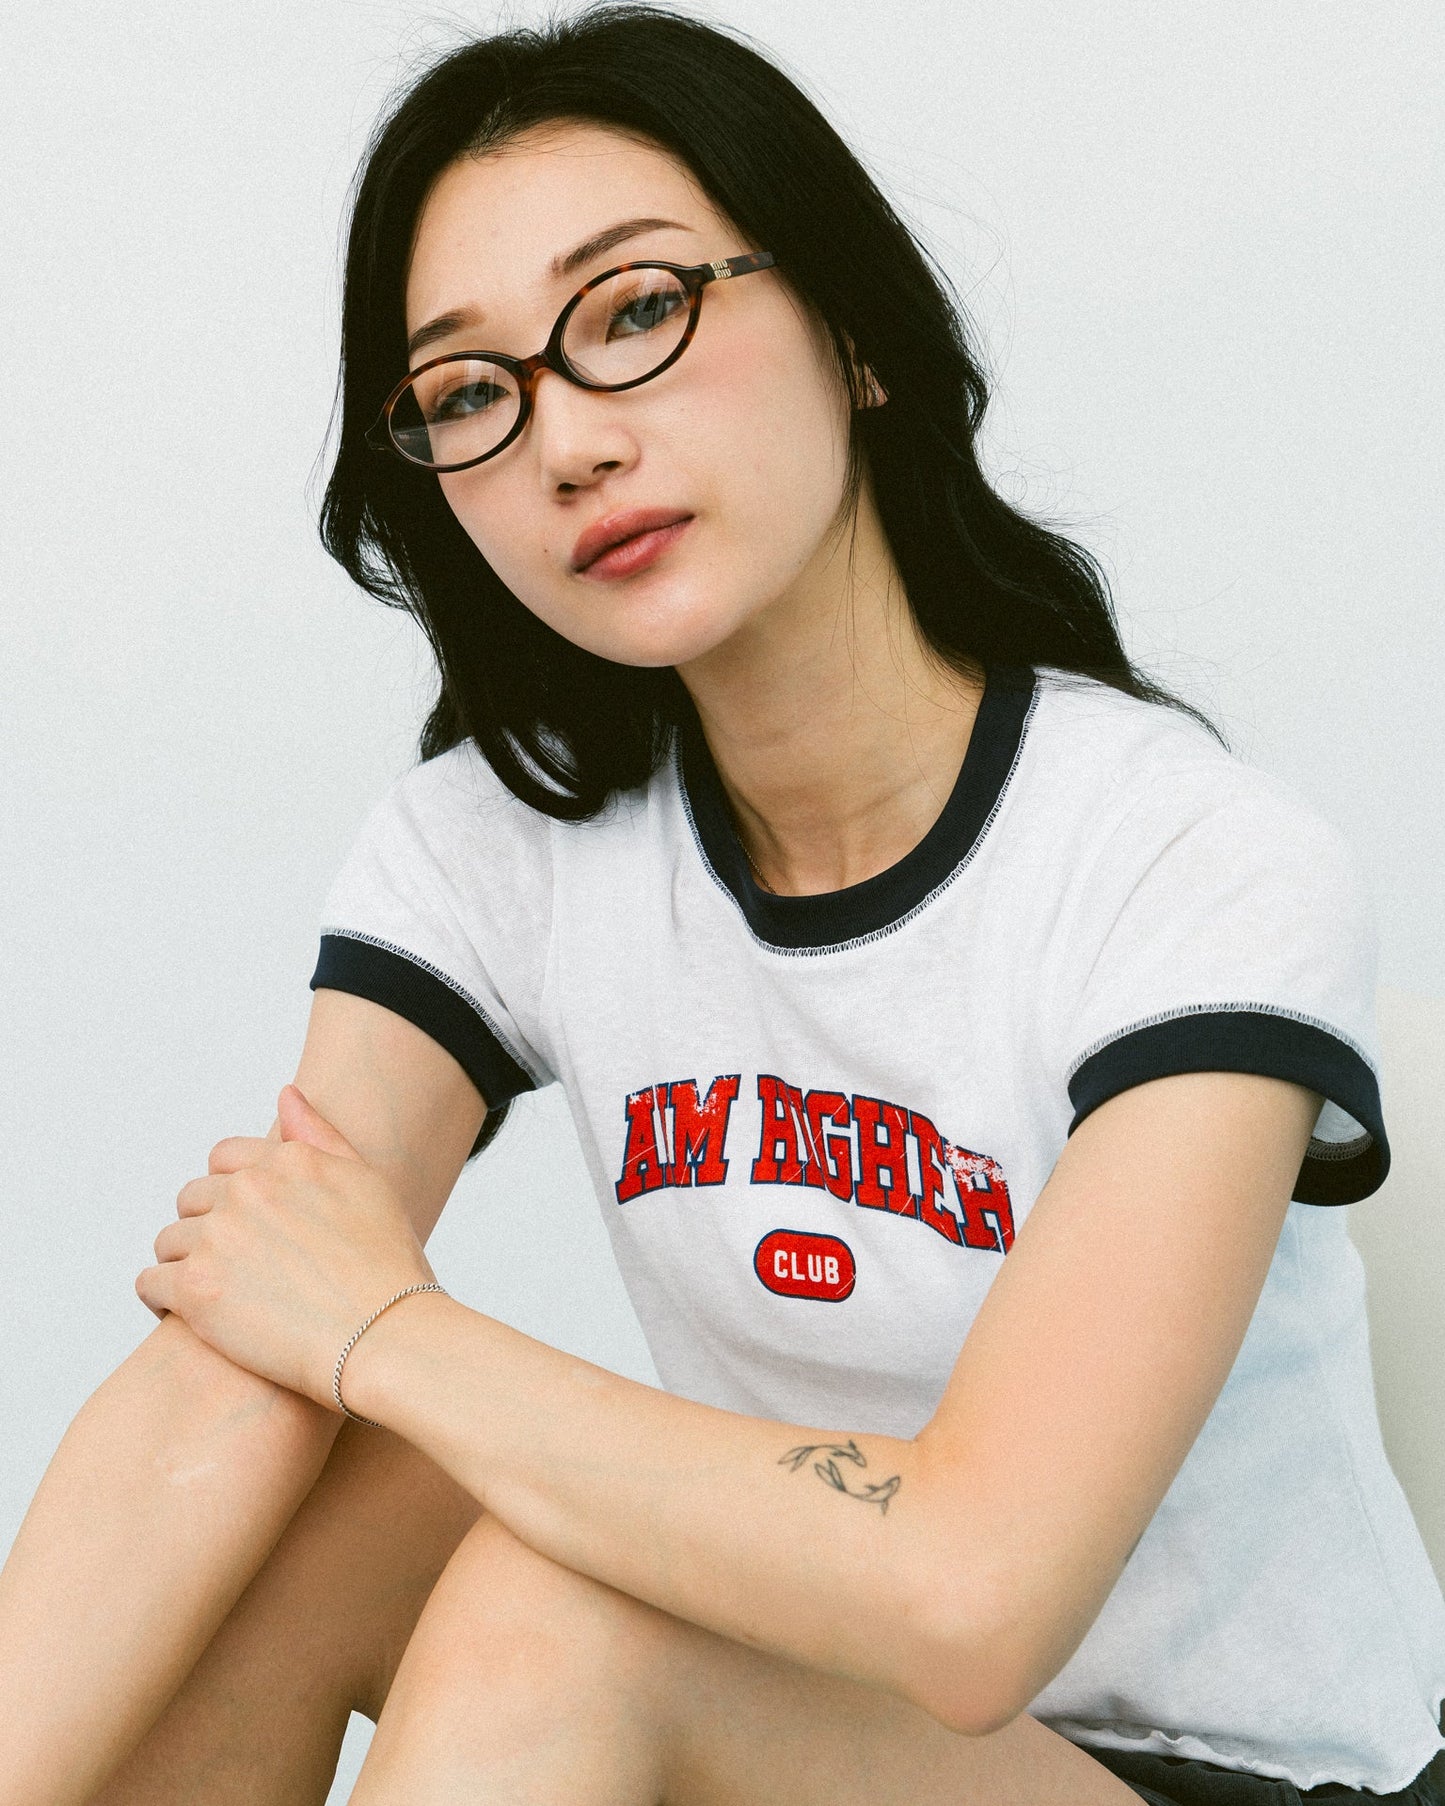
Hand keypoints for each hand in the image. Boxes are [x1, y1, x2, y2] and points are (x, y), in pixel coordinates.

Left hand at [135, 1084, 437, 1410]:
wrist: (386, 1338)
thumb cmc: (387, 1268)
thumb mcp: (367, 1185)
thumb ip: (321, 1136)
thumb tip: (285, 1094)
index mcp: (288, 1160)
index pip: (222, 1159)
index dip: (229, 1194)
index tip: (247, 1229)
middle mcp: (248, 1188)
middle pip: (191, 1200)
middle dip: (206, 1230)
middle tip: (236, 1270)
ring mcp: (219, 1237)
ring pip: (169, 1242)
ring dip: (184, 1266)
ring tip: (217, 1298)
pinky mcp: (195, 1289)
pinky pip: (150, 1284)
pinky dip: (163, 1302)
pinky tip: (195, 1319)